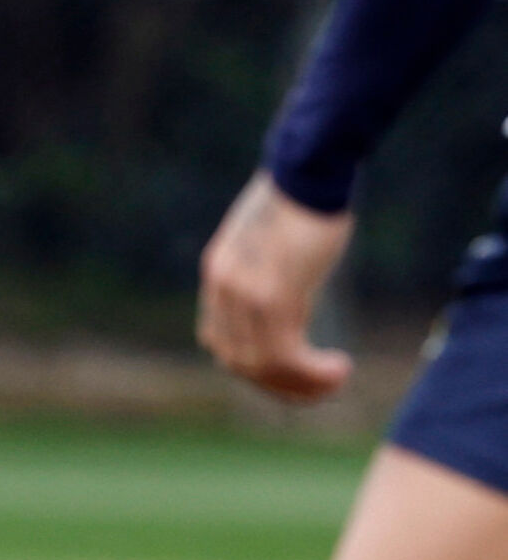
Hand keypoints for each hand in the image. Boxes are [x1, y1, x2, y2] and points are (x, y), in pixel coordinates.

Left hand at [199, 169, 356, 401]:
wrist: (309, 172)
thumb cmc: (302, 204)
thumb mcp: (269, 244)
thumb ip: (265, 275)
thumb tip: (282, 309)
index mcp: (218, 275)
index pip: (221, 343)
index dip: (258, 370)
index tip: (296, 374)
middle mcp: (223, 287)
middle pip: (240, 361)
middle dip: (282, 385)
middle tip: (322, 387)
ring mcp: (244, 292)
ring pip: (263, 364)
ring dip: (302, 384)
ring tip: (337, 379)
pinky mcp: (273, 293)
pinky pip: (284, 353)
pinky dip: (311, 371)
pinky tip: (340, 367)